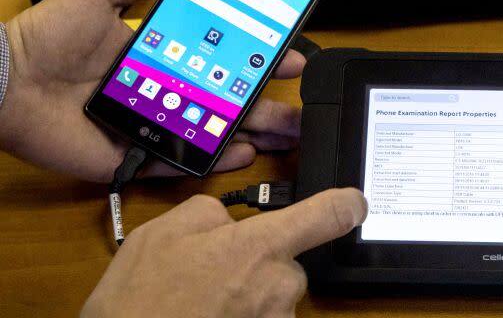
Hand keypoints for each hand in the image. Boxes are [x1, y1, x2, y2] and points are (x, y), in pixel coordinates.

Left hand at [0, 0, 306, 181]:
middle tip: (298, 105)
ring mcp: (153, 124)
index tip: (287, 54)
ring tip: (286, 133)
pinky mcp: (133, 155)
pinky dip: (212, 162)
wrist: (2, 82)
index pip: (221, 57)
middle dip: (265, 102)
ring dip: (251, 133)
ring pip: (212, 132)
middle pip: (225, 99)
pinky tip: (242, 153)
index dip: (255, 58)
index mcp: (161, 54)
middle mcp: (165, 90)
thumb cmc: (47, 35)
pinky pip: (180, 162)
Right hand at [82, 188, 366, 316]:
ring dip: (244, 296)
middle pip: (288, 263)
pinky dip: (238, 317)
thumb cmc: (140, 301)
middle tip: (209, 274)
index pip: (328, 215)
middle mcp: (279, 286)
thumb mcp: (162, 232)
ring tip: (197, 304)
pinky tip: (204, 316)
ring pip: (271, 296)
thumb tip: (227, 221)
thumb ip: (209, 212)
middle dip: (257, 263)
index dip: (347, 204)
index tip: (356, 203)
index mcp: (261, 246)